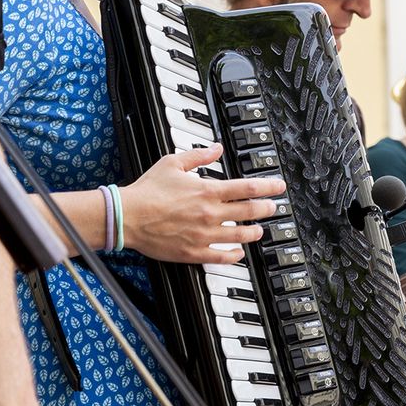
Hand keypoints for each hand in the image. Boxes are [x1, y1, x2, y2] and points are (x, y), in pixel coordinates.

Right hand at [120, 145, 285, 264]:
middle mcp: (210, 213)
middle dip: (266, 209)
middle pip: (250, 212)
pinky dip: (234, 255)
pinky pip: (221, 256)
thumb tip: (216, 148)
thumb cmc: (147, 191)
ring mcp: (204, 235)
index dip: (268, 187)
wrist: (128, 216)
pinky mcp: (193, 252)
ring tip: (259, 230)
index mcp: (208, 191)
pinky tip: (238, 252)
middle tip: (273, 208)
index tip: (278, 187)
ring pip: (240, 236)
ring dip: (254, 232)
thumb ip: (198, 155)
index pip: (248, 188)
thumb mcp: (173, 163)